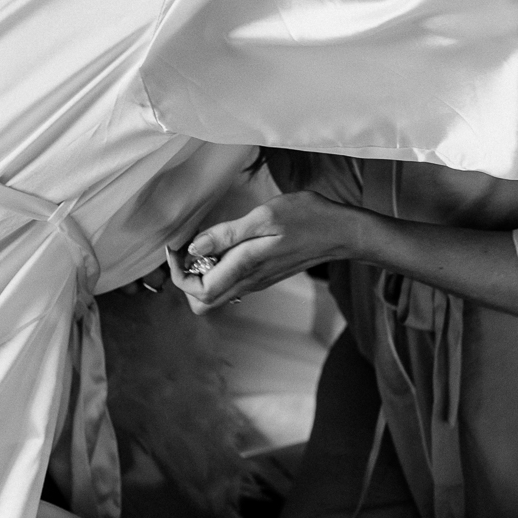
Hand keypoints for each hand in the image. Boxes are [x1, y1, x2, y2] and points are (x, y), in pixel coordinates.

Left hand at [164, 191, 365, 313]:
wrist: (342, 232)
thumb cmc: (308, 218)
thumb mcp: (265, 216)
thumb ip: (228, 235)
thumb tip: (194, 249)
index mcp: (247, 268)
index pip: (198, 292)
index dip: (179, 275)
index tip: (176, 249)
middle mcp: (250, 281)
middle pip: (203, 302)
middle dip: (186, 279)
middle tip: (187, 248)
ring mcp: (258, 281)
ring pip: (216, 294)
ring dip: (201, 273)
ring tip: (204, 242)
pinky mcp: (265, 275)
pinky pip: (231, 283)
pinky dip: (218, 268)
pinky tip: (224, 243)